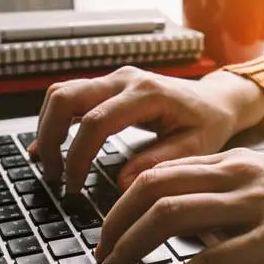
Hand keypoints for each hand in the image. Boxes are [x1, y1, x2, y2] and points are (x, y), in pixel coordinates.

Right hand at [32, 66, 263, 189]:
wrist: (216, 101)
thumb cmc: (208, 123)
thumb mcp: (196, 148)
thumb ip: (161, 162)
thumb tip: (124, 182)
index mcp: (148, 93)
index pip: (96, 121)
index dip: (78, 155)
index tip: (73, 185)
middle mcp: (125, 79)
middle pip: (66, 97)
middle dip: (50, 137)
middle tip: (53, 174)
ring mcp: (114, 79)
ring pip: (61, 93)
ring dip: (48, 128)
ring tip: (50, 164)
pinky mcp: (108, 85)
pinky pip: (70, 96)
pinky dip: (56, 120)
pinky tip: (50, 147)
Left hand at [97, 148, 263, 263]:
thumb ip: (227, 199)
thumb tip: (190, 229)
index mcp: (234, 162)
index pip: (160, 170)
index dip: (122, 200)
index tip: (107, 227)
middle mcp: (237, 176)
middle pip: (152, 188)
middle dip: (114, 222)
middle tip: (100, 252)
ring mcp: (253, 205)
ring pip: (170, 217)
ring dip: (130, 247)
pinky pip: (208, 261)